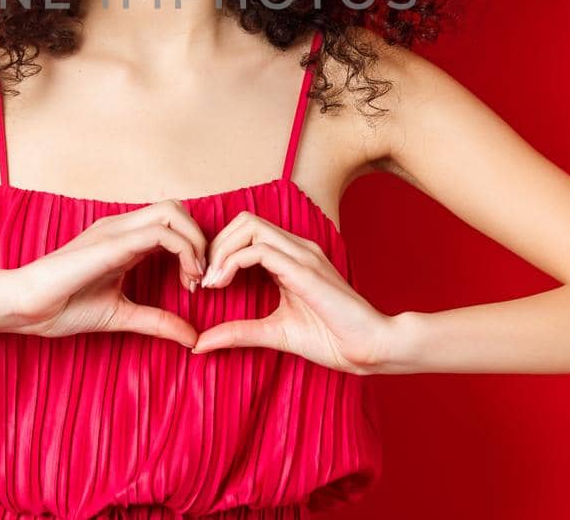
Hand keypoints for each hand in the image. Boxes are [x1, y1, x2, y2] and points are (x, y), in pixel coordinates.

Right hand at [4, 200, 207, 347]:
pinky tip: (185, 279)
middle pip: (178, 209)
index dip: (194, 249)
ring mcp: (115, 231)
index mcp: (123, 240)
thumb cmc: (62, 308)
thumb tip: (192, 338)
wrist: (25, 307)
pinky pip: (160, 232)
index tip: (195, 286)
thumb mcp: (122, 315)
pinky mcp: (111, 243)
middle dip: (200, 240)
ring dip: (196, 242)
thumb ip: (157, 321)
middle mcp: (121, 228)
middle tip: (201, 279)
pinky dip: (184, 251)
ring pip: (173, 212)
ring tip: (195, 278)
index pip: (172, 223)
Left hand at [190, 210, 393, 373]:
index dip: (219, 250)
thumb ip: (238, 333)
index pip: (247, 231)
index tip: (205, 283)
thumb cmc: (331, 340)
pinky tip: (223, 284)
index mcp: (291, 257)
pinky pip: (259, 250)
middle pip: (243, 220)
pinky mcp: (304, 270)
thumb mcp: (273, 333)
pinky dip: (232, 262)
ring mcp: (302, 254)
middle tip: (202, 280)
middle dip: (215, 245)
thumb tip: (199, 344)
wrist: (370, 349)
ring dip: (220, 250)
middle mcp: (297, 248)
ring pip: (249, 226)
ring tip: (211, 282)